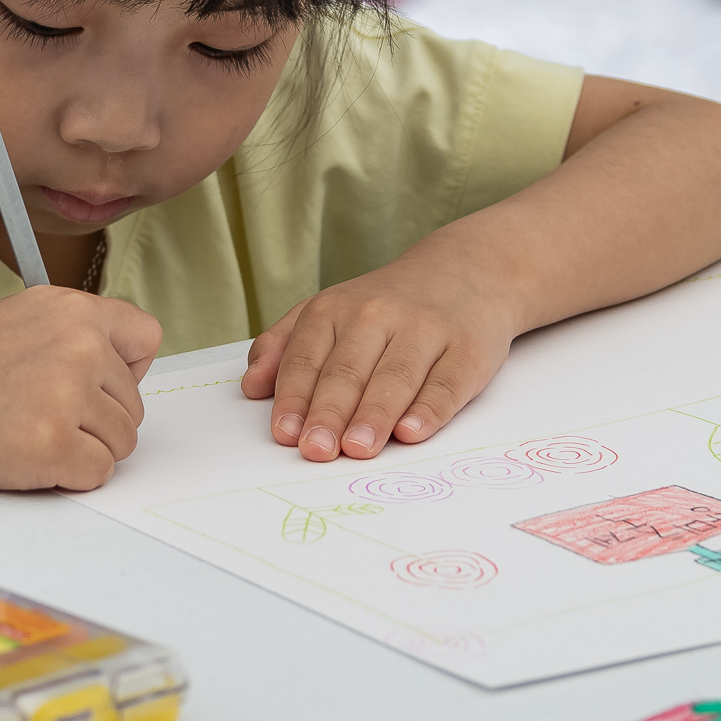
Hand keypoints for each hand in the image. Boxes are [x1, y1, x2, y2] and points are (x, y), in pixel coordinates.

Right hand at [0, 286, 159, 490]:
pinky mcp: (53, 446)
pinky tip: (25, 455)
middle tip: (36, 413)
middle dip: (95, 420)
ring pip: (121, 443)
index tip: (92, 383)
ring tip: (27, 432)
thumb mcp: (21, 318)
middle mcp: (80, 346)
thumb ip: (76, 335)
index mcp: (75, 310)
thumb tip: (123, 367)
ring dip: (82, 450)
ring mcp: (68, 396)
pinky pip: (97, 474)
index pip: (146, 339)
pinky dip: (67, 477)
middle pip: (133, 405)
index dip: (124, 370)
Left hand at [241, 242, 516, 460]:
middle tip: (316, 449)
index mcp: (336, 309)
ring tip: (356, 448)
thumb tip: (251, 387)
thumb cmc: (388, 306)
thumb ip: (285, 345)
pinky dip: (429, 409)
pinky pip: (446, 384)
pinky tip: (411, 432)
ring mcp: (427, 331)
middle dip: (330, 412)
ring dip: (373, 415)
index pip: (308, 358)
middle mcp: (379, 315)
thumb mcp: (330, 311)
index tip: (285, 434)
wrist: (469, 271)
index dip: (295, 398)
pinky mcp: (468, 351)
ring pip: (395, 378)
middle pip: (348, 370)